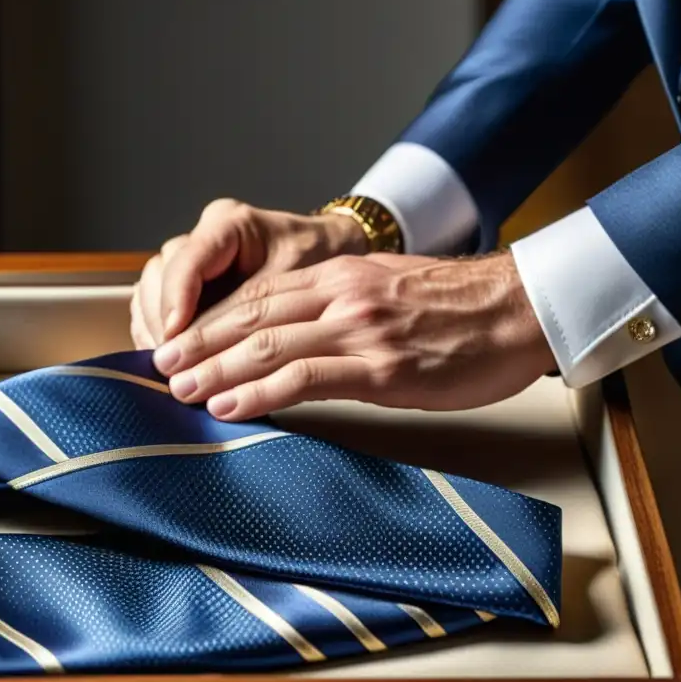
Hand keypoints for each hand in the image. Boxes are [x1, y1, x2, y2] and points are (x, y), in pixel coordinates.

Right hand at [130, 198, 367, 348]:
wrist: (337, 258)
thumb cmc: (322, 263)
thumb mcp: (293, 286)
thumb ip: (251, 313)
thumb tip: (213, 354)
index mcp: (228, 224)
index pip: (186, 260)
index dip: (175, 301)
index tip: (174, 338)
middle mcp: (203, 238)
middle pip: (158, 275)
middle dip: (160, 321)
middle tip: (172, 364)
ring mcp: (193, 261)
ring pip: (149, 290)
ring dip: (153, 330)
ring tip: (169, 368)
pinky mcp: (190, 286)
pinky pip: (157, 307)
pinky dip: (158, 335)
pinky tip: (170, 363)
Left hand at [151, 251, 555, 419]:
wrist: (519, 309)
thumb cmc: (460, 308)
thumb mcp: (389, 292)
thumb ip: (343, 307)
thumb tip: (302, 336)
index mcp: (341, 277)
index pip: (259, 296)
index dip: (213, 319)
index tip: (181, 338)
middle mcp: (341, 296)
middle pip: (251, 316)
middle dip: (199, 342)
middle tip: (161, 365)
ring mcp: (359, 330)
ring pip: (267, 344)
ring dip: (216, 369)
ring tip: (180, 388)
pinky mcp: (380, 367)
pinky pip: (304, 378)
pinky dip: (259, 392)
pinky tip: (230, 404)